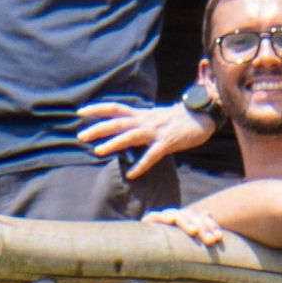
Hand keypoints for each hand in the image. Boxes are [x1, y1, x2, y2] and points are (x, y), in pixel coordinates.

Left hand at [79, 100, 207, 172]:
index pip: (115, 108)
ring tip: (98, 151)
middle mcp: (146, 121)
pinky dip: (141, 165)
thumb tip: (121, 131)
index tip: (80, 112)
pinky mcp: (167, 143)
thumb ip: (138, 123)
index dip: (98, 109)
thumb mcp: (153, 117)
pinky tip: (131, 174)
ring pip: (131, 136)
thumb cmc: (176, 119)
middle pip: (118, 122)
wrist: (201, 116)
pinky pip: (152, 155)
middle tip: (81, 136)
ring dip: (114, 143)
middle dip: (98, 129)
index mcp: (141, 114)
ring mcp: (156, 131)